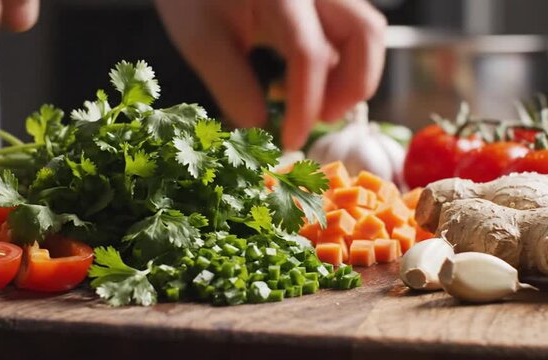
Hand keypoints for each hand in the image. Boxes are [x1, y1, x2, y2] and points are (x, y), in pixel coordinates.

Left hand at [155, 0, 385, 149]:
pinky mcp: (322, 2)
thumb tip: (260, 128)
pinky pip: (348, 32)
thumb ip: (232, 85)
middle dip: (351, 87)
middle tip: (321, 120)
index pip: (309, 53)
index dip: (306, 105)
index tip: (291, 141)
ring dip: (350, 77)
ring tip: (312, 105)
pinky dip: (338, 65)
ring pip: (366, 32)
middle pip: (365, 33)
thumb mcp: (201, 40)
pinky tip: (301, 83)